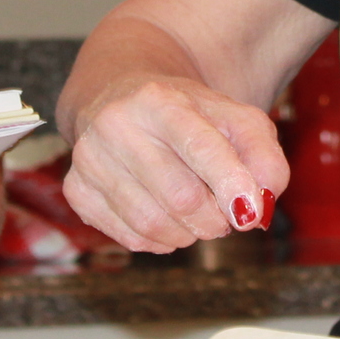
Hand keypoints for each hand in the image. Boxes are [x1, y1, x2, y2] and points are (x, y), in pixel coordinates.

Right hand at [61, 73, 288, 252]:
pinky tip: (169, 218)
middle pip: (180, 196)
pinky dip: (162, 240)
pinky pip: (130, 238)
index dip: (230, 184)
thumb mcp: (233, 117)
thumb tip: (262, 203)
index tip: (251, 213)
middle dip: (215, 218)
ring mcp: (89, 158)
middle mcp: (116, 124)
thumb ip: (262, 154)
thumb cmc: (188, 115)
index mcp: (160, 99)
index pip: (200, 146)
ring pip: (153, 224)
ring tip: (200, 216)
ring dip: (190, 233)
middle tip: (226, 215)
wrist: (122, 98)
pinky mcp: (77, 189)